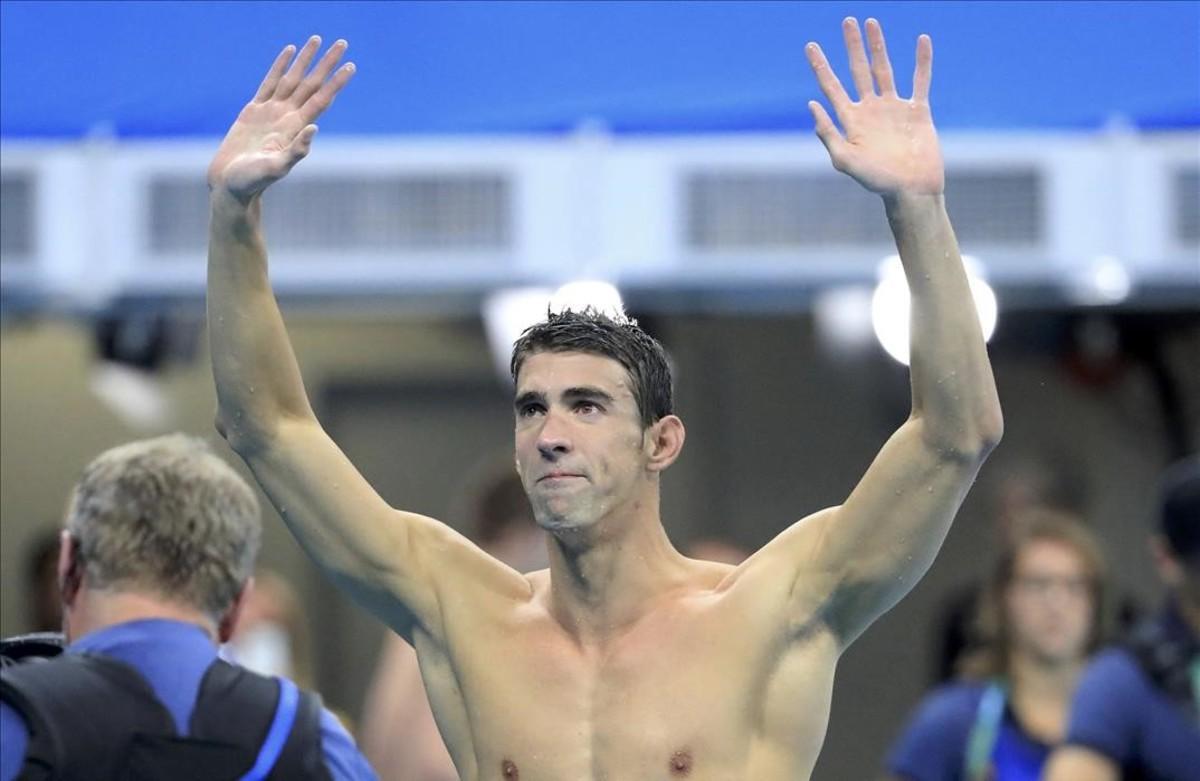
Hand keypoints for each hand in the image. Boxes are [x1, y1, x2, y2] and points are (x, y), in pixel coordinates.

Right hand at [207, 37, 354, 201]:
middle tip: (343, 43)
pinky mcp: (254, 110)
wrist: (232, 184)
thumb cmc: (253, 181)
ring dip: (306, 60)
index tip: (351, 66)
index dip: (336, 83)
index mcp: (296, 128)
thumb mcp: (276, 167)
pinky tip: (289, 52)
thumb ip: (296, 151)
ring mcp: (272, 112)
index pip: (322, 99)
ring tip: (317, 39)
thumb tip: (314, 127)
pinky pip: (270, 82)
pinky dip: (280, 65)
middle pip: (312, 83)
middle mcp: (288, 117)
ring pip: (293, 78)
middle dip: (327, 63)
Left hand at [806, 18, 942, 195]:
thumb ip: (828, 133)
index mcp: (851, 121)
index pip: (831, 87)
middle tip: (846, 21)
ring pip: (884, 69)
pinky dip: (922, 61)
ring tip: (871, 22)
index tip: (811, 45)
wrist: (911, 190)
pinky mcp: (917, 111)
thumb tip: (812, 104)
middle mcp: (870, 110)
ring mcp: (894, 109)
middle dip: (851, 47)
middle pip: (858, 71)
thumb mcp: (845, 160)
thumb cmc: (877, 181)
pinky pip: (920, 81)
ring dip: (878, 46)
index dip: (821, 66)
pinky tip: (922, 41)